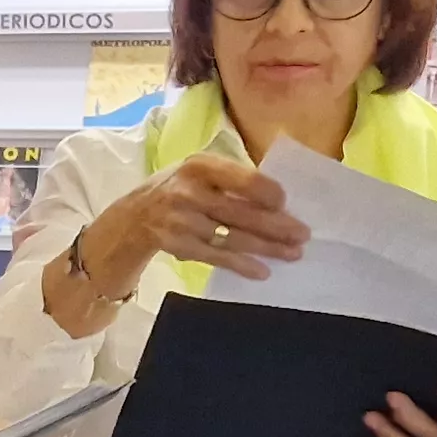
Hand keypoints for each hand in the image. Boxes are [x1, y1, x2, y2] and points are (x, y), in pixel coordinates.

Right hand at [94, 153, 307, 281]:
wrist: (133, 216)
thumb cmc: (179, 188)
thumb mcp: (199, 171)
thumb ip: (231, 179)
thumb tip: (278, 202)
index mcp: (200, 166)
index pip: (242, 179)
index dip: (268, 192)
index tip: (285, 203)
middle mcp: (189, 192)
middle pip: (241, 212)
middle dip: (276, 226)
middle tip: (303, 235)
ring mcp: (182, 221)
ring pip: (233, 237)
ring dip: (267, 248)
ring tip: (293, 253)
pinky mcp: (180, 246)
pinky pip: (217, 257)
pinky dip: (242, 265)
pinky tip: (262, 270)